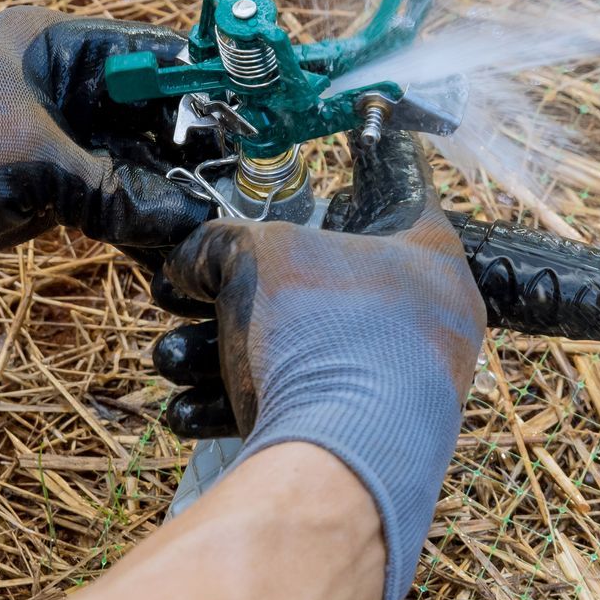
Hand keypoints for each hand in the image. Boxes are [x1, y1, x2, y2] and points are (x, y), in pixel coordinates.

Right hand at [153, 131, 486, 599]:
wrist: (339, 469)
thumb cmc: (321, 336)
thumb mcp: (253, 259)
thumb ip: (217, 247)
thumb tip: (190, 265)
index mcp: (427, 255)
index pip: (399, 183)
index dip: (368, 155)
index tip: (359, 130)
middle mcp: (430, 318)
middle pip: (325, 282)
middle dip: (244, 289)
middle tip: (191, 288)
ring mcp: (406, 387)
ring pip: (304, 350)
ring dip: (225, 351)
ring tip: (170, 358)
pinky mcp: (372, 443)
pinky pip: (302, 405)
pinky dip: (242, 402)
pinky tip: (184, 408)